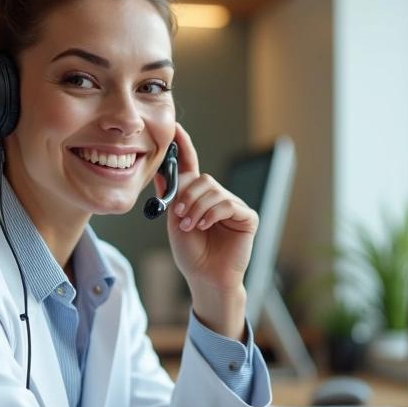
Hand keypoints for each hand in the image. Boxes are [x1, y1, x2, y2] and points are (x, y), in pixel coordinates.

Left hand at [154, 124, 258, 339]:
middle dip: (187, 195)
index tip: (175, 129)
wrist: (204, 278)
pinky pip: (227, 203)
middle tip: (179, 214)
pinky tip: (204, 225)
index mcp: (198, 196)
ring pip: (213, 190)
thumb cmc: (191, 253)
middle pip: (202, 178)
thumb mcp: (174, 221)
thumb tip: (160, 171)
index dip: (183, 146)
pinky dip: (212, 213)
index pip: (190, 164)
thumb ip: (172, 196)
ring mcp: (233, 205)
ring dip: (197, 207)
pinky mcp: (246, 216)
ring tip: (190, 225)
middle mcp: (217, 197)